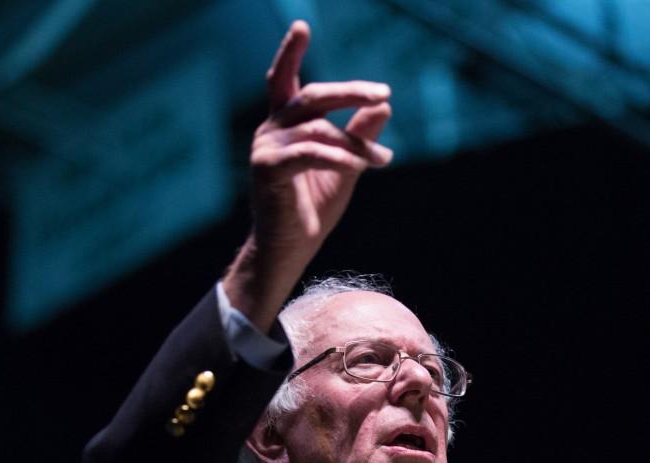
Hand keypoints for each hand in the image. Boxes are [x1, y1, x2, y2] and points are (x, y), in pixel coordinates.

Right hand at [224, 21, 392, 327]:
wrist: (292, 249)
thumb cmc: (314, 209)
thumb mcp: (346, 167)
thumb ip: (360, 136)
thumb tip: (384, 106)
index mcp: (284, 125)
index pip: (285, 80)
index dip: (291, 52)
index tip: (301, 25)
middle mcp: (271, 129)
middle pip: (311, 96)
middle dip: (349, 93)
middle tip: (383, 94)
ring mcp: (266, 148)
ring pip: (318, 129)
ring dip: (355, 144)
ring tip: (381, 161)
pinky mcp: (268, 168)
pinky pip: (310, 152)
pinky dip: (338, 156)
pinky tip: (361, 165)